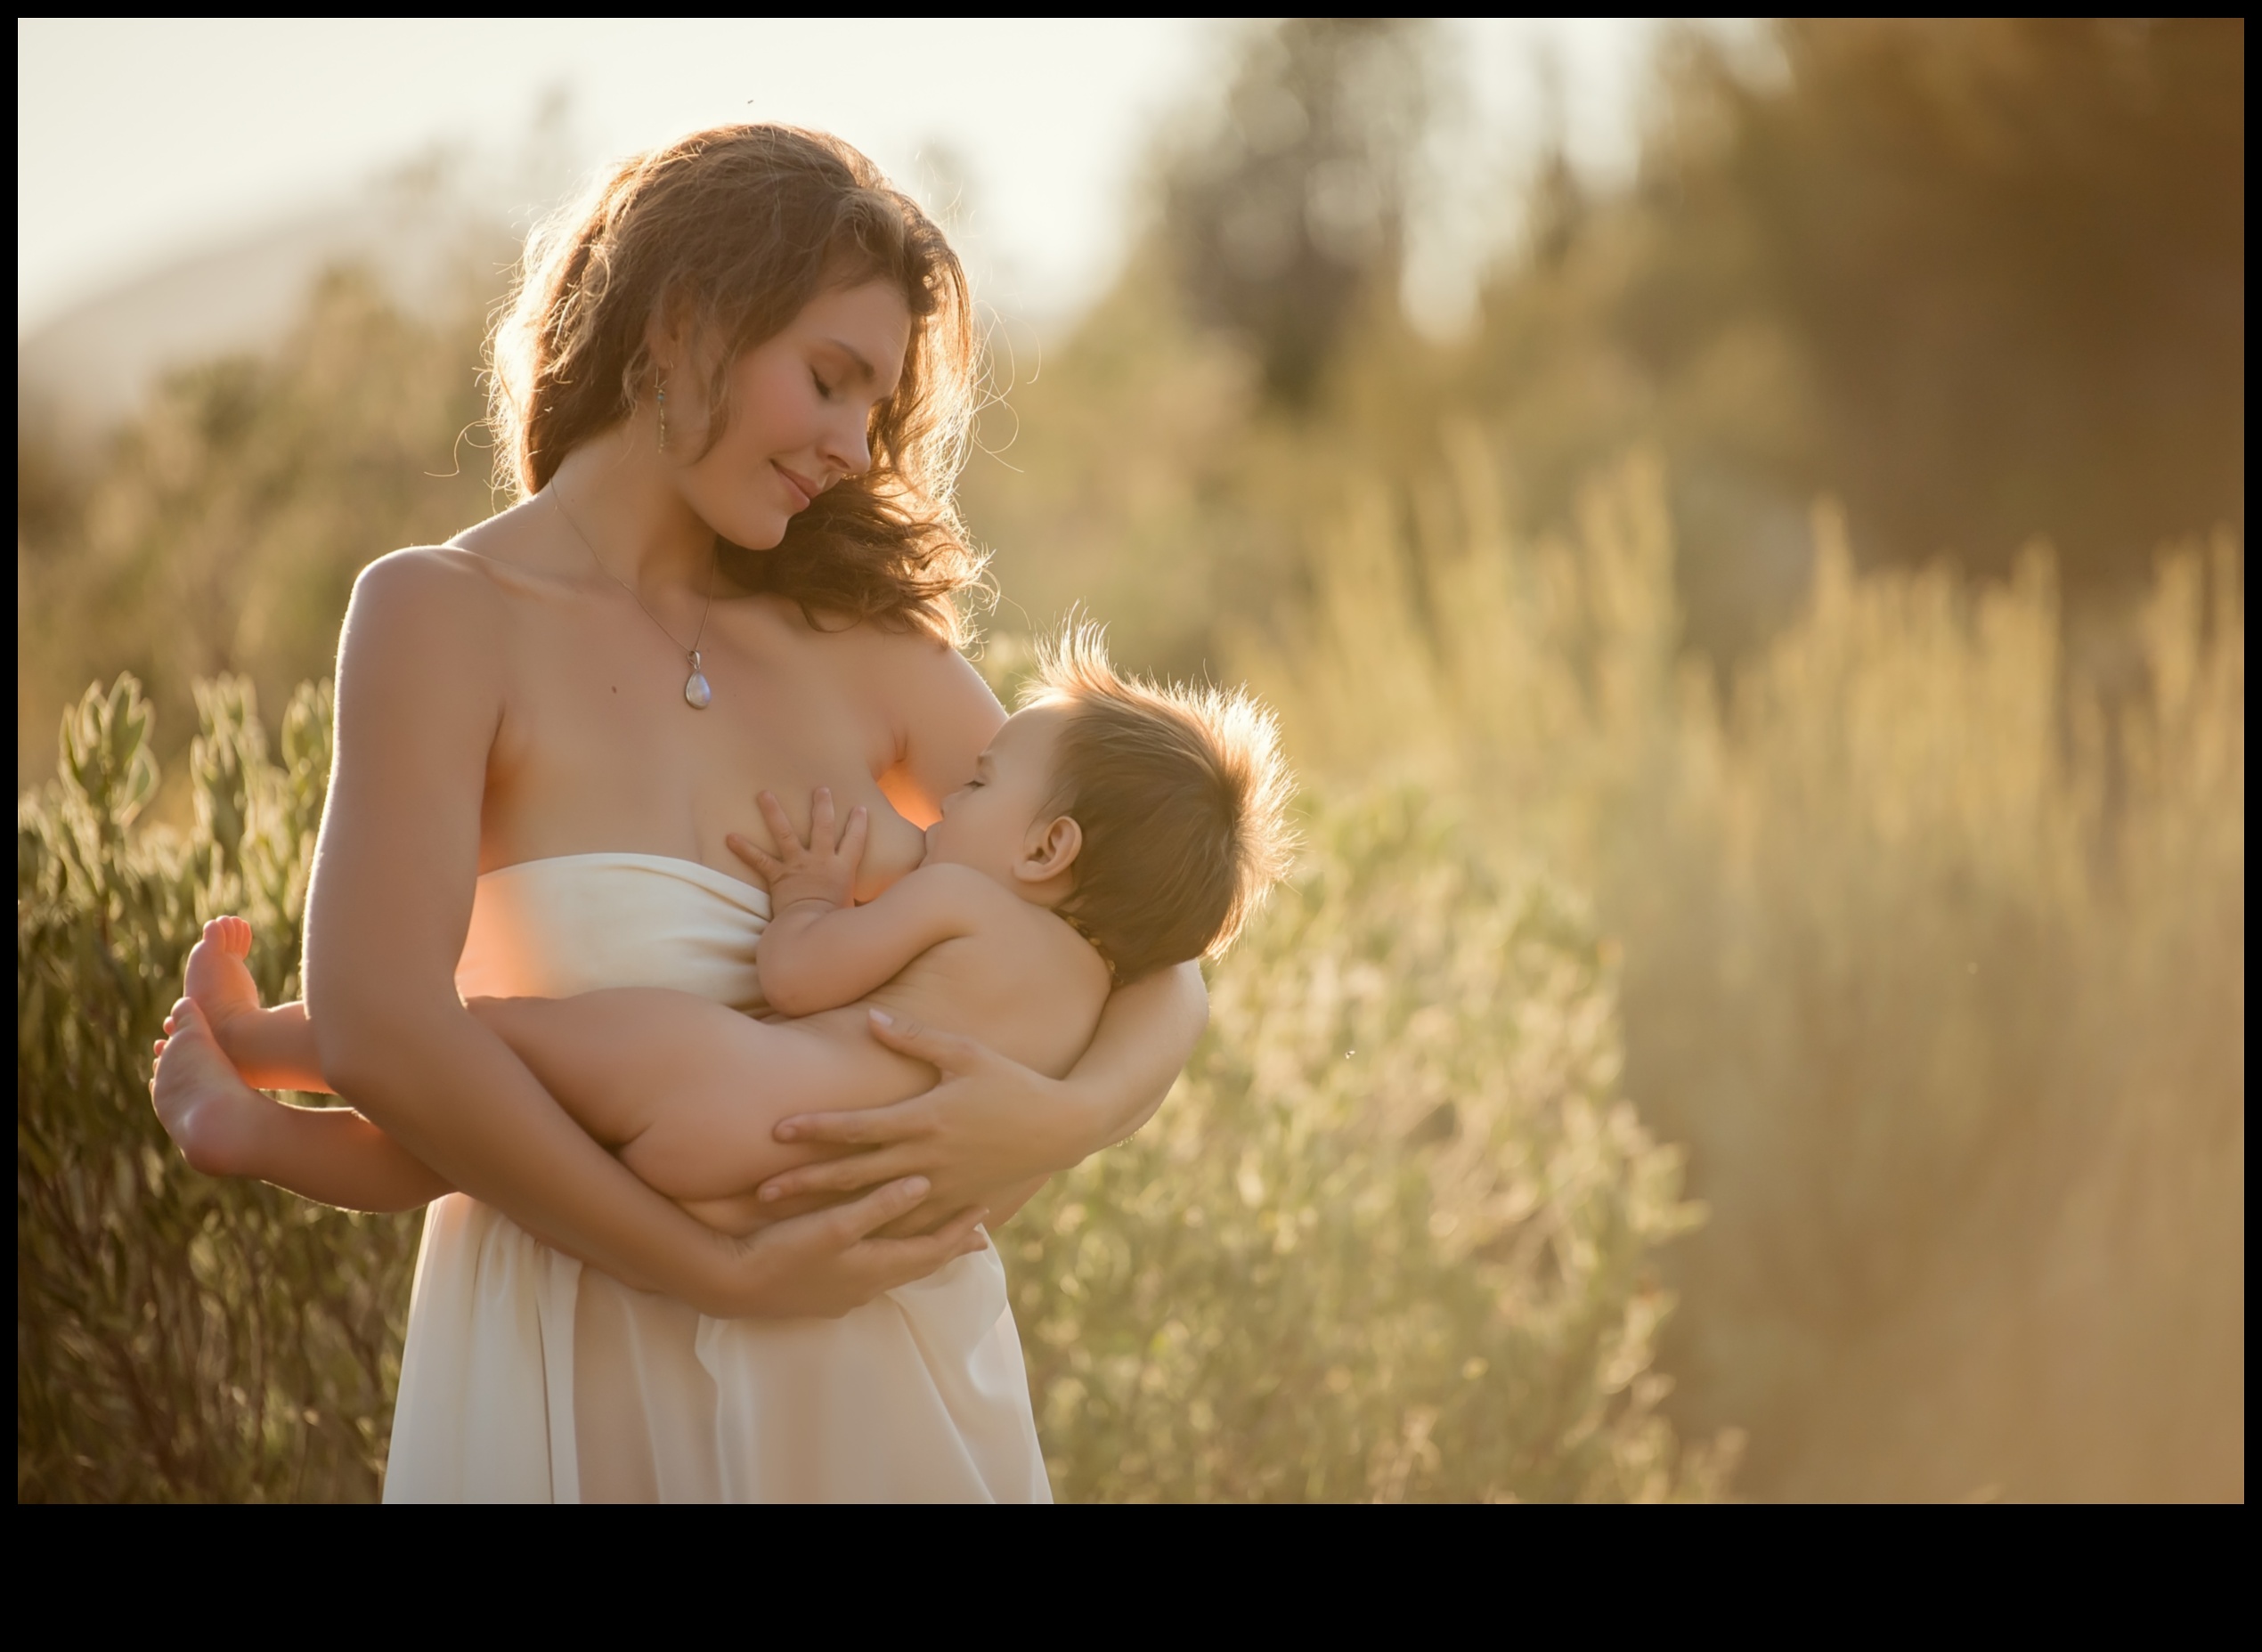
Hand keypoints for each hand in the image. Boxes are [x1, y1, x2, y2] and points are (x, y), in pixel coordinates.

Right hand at [714, 1172, 990, 1317]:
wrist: (731, 1285)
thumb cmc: (784, 1252)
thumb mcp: (835, 1226)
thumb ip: (881, 1205)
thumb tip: (925, 1183)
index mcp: (876, 1269)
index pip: (932, 1250)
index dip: (959, 1231)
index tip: (985, 1213)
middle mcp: (867, 1287)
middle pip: (919, 1265)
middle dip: (947, 1246)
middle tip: (977, 1235)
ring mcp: (843, 1295)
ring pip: (895, 1272)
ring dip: (918, 1255)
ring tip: (936, 1242)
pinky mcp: (821, 1295)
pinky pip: (870, 1276)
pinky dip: (889, 1260)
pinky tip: (879, 1256)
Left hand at [728, 788, 864, 913]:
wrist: (813, 930)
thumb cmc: (835, 925)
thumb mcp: (853, 910)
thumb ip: (853, 901)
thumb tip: (861, 912)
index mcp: (843, 869)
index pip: (855, 840)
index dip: (858, 823)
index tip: (859, 808)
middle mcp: (821, 861)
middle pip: (823, 827)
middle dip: (822, 806)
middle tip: (821, 789)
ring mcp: (798, 866)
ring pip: (785, 833)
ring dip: (774, 812)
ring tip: (764, 794)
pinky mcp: (778, 876)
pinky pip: (759, 860)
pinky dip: (744, 849)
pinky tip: (730, 837)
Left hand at [750, 1009, 1087, 1215]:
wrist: (1062, 1127)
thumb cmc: (1013, 1082)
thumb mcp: (968, 1051)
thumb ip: (916, 1037)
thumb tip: (869, 1017)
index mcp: (926, 1118)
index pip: (858, 1127)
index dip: (816, 1128)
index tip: (776, 1130)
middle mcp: (928, 1159)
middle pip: (854, 1175)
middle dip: (805, 1185)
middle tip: (760, 1193)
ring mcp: (941, 1188)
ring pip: (875, 1209)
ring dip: (830, 1217)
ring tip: (789, 1227)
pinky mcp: (955, 1205)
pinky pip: (909, 1227)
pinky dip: (875, 1237)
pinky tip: (847, 1246)